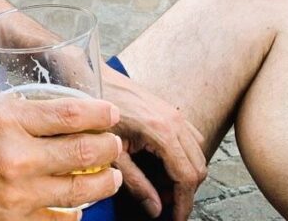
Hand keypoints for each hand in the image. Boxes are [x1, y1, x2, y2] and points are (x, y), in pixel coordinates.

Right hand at [0, 91, 123, 219]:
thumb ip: (4, 104)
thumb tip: (33, 101)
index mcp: (5, 120)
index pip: (69, 114)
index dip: (99, 113)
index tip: (110, 113)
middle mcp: (16, 156)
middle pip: (84, 151)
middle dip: (109, 146)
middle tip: (114, 143)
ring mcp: (17, 194)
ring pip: (81, 190)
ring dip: (104, 182)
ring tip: (111, 176)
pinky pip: (58, 219)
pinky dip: (74, 211)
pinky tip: (77, 204)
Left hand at [104, 72, 206, 220]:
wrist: (88, 80)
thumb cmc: (94, 112)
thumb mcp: (112, 155)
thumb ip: (136, 184)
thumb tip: (156, 208)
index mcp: (161, 132)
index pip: (186, 177)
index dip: (183, 204)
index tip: (176, 218)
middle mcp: (174, 120)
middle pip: (198, 167)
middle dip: (185, 191)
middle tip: (165, 204)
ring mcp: (174, 112)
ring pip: (198, 153)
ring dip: (185, 173)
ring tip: (160, 185)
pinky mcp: (169, 109)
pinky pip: (190, 138)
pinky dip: (184, 156)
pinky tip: (161, 164)